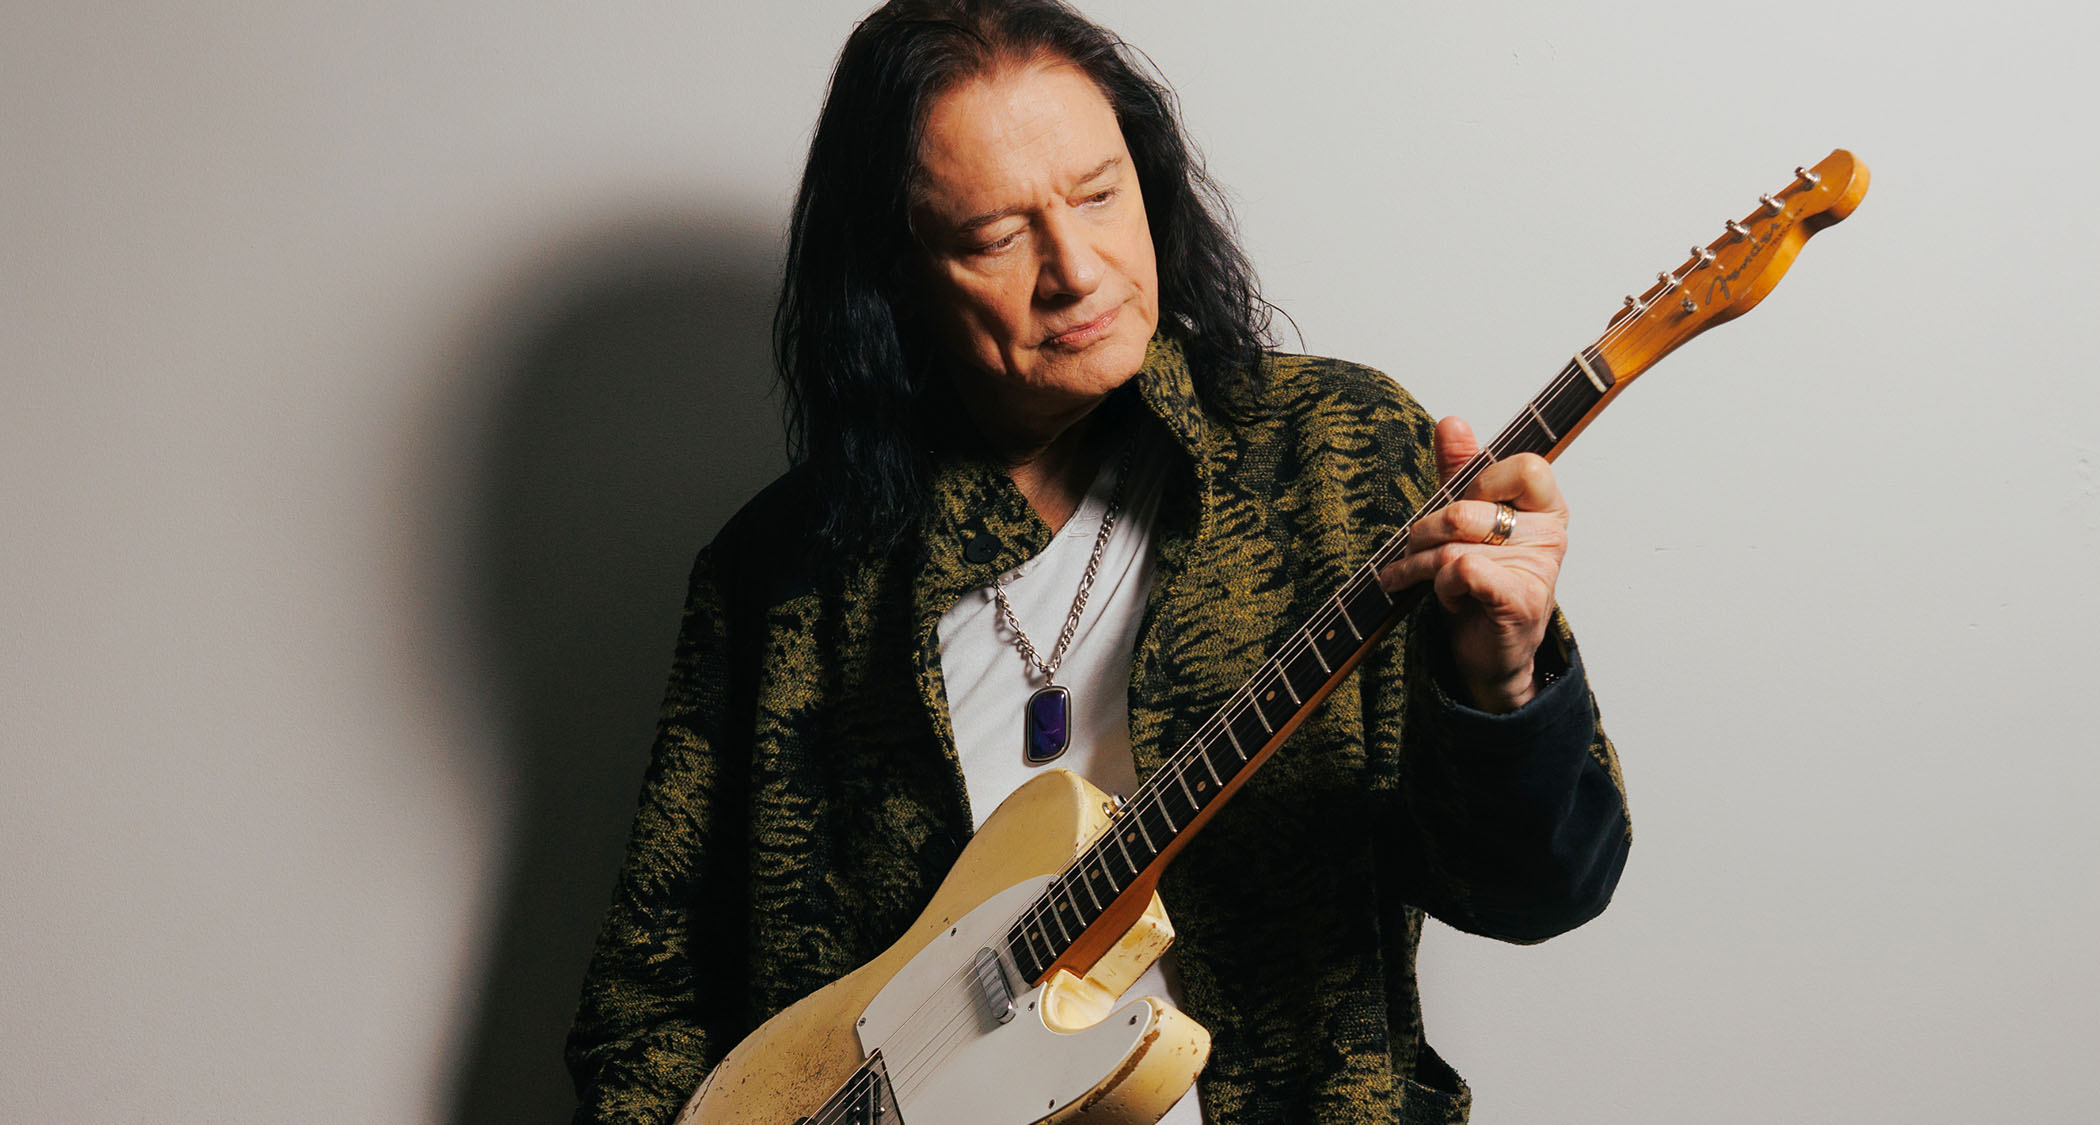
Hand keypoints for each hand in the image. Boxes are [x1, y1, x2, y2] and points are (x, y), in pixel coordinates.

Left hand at [1376, 416, 1567, 711]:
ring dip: (1423, 565)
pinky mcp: (1519, 602)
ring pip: (1455, 544)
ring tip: (1424, 579)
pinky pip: (1464, 571)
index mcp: (1545, 507)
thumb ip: (1461, 471)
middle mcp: (1549, 535)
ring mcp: (1538, 570)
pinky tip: (1446, 598)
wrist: (1489, 655)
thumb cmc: (1479, 585)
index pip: (1524, 466)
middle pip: (1467, 509)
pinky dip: (1442, 587)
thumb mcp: (1467, 521)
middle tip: (1417, 552)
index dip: (1483, 480)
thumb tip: (1452, 422)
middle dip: (1424, 532)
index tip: (1463, 501)